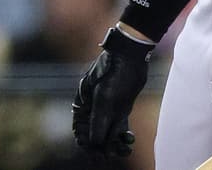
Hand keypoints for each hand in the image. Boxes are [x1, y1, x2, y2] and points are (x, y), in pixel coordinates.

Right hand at [72, 26, 152, 156]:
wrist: (131, 55)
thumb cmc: (114, 72)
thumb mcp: (105, 97)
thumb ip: (99, 120)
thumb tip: (95, 143)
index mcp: (83, 103)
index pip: (80, 129)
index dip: (86, 143)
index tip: (96, 154)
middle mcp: (93, 108)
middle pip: (94, 134)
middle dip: (102, 147)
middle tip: (111, 156)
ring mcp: (107, 108)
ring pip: (108, 133)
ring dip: (114, 144)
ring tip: (124, 150)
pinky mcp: (120, 107)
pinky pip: (119, 127)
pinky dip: (123, 136)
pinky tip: (129, 139)